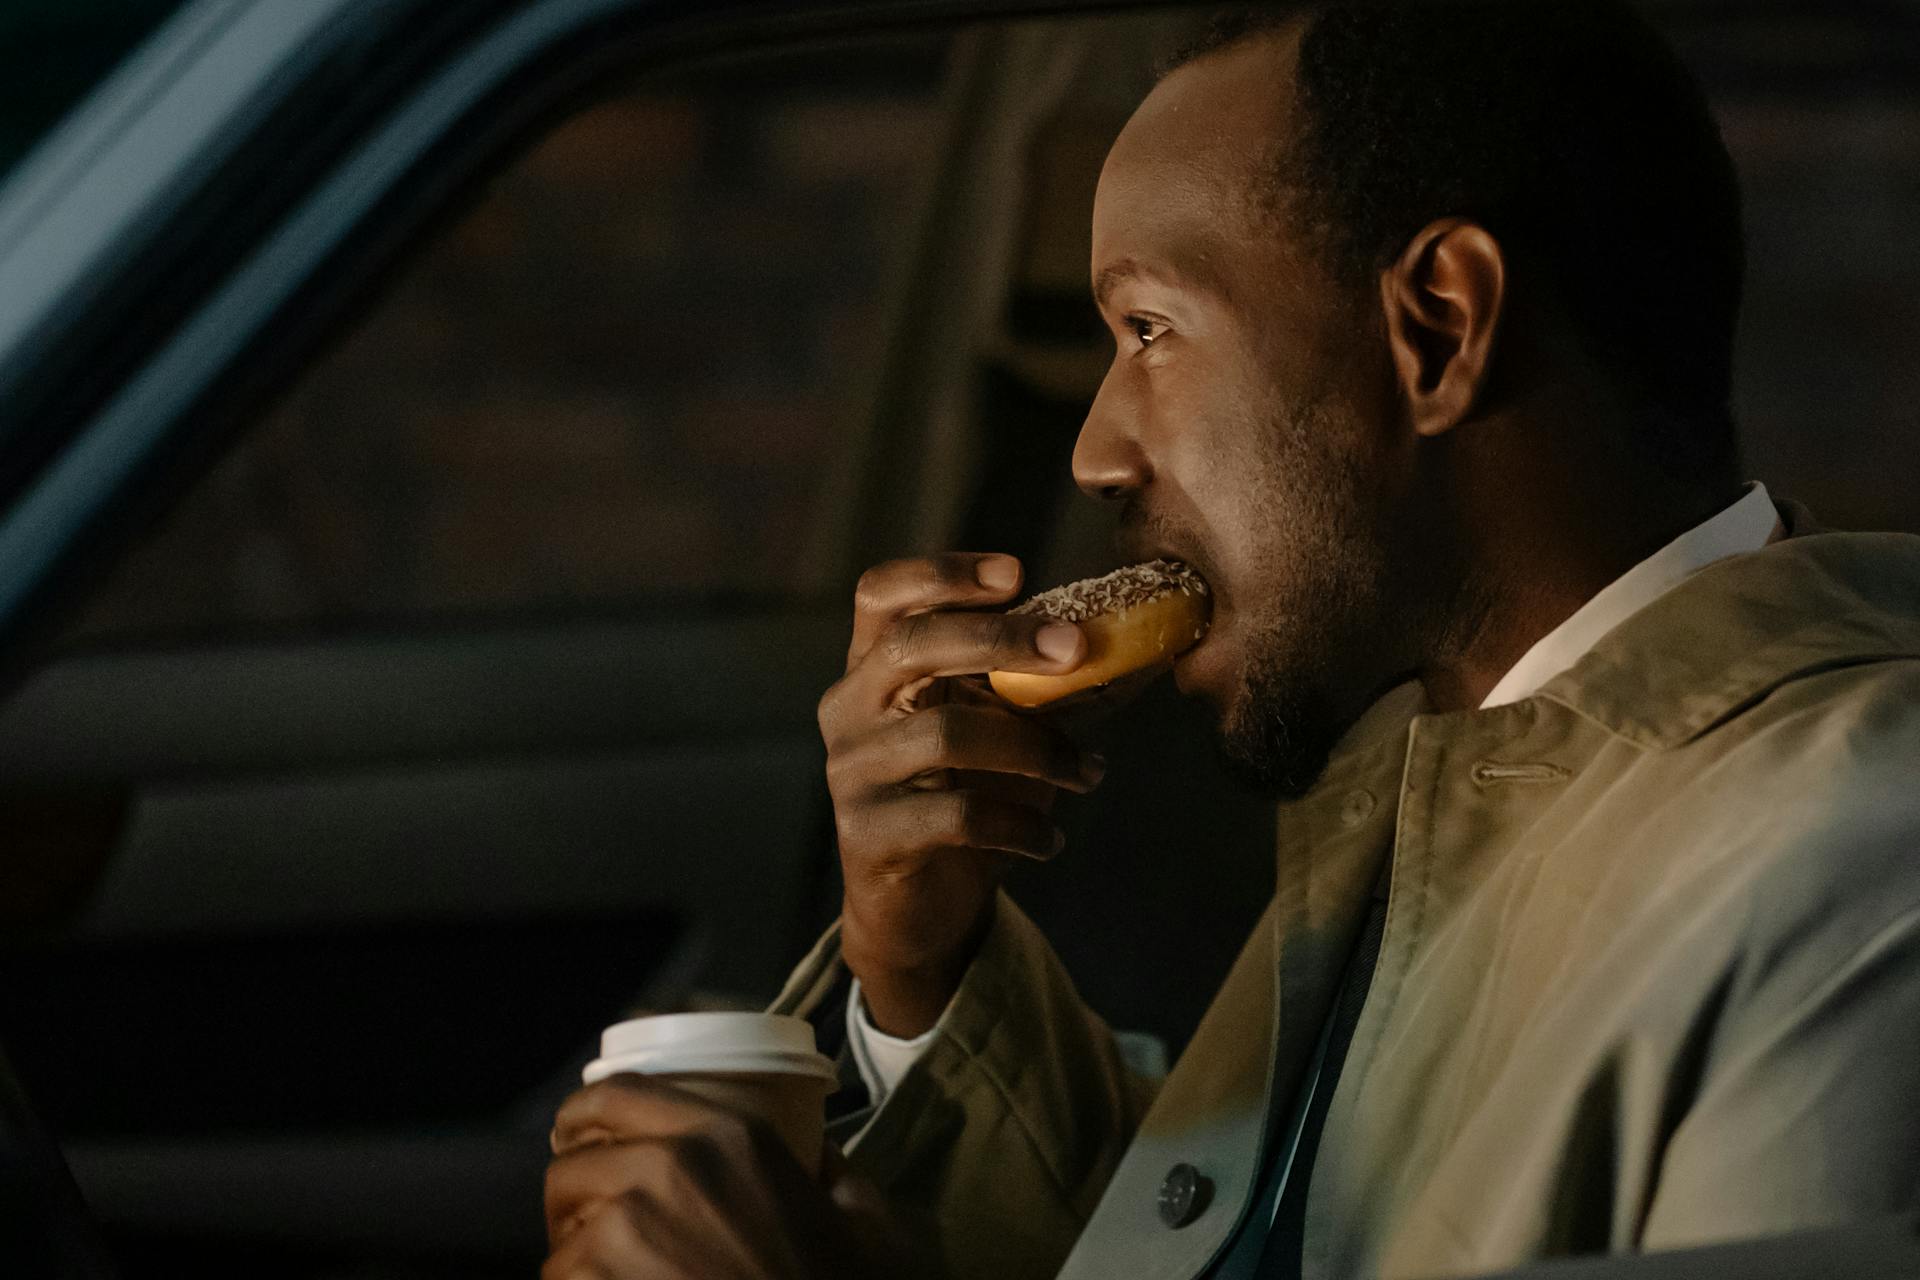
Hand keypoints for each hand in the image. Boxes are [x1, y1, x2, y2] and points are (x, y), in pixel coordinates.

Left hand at [543, 1075, 917, 1278]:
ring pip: (561, 1236)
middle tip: (596, 1223)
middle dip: (577, 1196)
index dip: (583, 1114)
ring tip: (610, 1275)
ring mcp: (628, 1231)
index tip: (578, 1134)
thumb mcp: (867, 1218)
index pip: (615, 1094)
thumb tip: (818, 1156)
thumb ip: (834, 1173)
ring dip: (577, 1256)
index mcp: (728, 1134)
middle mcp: (668, 1167)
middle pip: (572, 1166)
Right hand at [816, 554, 1105, 1036]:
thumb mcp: (998, 731)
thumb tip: (1132, 645)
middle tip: (1078, 650)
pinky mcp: (869, 836)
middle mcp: (850, 709)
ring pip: (946, 733)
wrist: (919, 910)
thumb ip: (1041, 688)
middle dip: (1001, 639)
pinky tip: (1050, 842)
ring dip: (1036, 749)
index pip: (882, 594)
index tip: (1016, 574)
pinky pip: (955, 815)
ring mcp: (852, 773)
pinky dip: (1018, 824)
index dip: (943, 574)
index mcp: (874, 668)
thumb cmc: (962, 798)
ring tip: (1086, 772)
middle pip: (914, 646)